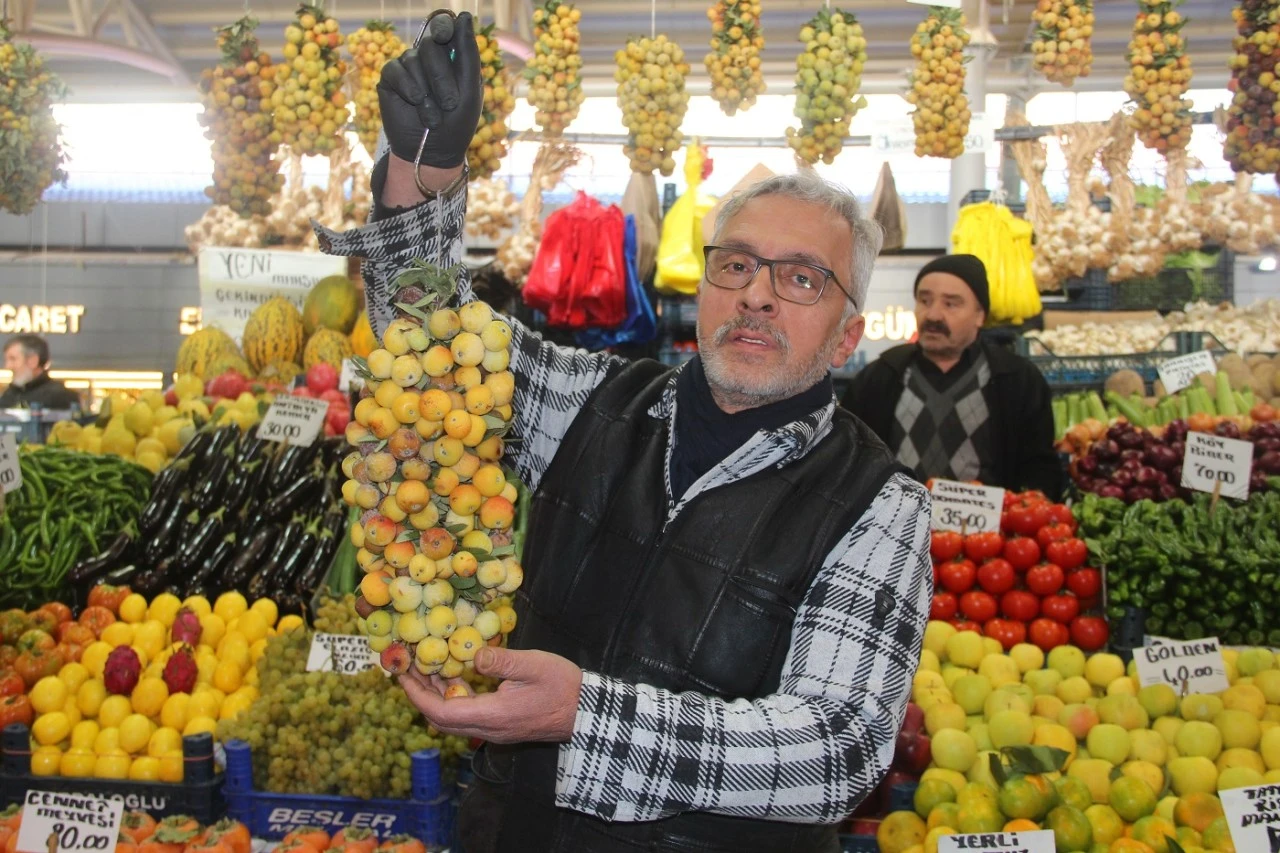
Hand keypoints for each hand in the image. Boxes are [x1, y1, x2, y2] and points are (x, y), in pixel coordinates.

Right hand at [377, 11, 481, 168]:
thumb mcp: (470, 89)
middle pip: (430, 45)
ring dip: (426, 89)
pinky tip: (415, 101)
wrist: (434, 152)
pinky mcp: (390, 80)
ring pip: (412, 59)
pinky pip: (394, 69)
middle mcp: (428, 59)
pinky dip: (407, 86)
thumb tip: (462, 15)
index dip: (444, 28)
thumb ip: (467, 53)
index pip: (446, 29)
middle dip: (441, 75)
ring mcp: (409, 68)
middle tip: (450, 103)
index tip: (446, 37)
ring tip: (433, 115)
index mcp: (451, 58)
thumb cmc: (457, 123)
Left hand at [400, 646, 582, 743]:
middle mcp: (489, 729)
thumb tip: (472, 655)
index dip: (418, 695)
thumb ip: (500, 661)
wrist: (586, 711)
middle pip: (442, 720)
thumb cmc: (562, 686)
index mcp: (493, 715)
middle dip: (421, 695)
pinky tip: (455, 677)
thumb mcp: (532, 664)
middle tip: (408, 669)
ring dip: (436, 697)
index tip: (403, 675)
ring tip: (426, 669)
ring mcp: (495, 730)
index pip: (443, 712)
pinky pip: (468, 716)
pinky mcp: (501, 726)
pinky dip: (454, 698)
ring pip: (454, 720)